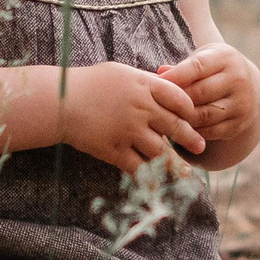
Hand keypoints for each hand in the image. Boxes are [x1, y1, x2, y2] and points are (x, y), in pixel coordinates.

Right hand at [61, 61, 205, 171]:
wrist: (59, 101)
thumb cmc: (88, 83)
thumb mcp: (120, 73)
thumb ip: (145, 82)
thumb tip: (167, 87)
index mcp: (144, 86)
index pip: (179, 99)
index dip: (190, 111)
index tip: (192, 118)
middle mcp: (141, 108)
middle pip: (176, 126)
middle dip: (191, 138)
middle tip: (200, 146)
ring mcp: (129, 131)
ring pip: (162, 152)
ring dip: (177, 164)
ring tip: (187, 172)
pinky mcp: (115, 150)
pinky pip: (139, 168)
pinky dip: (151, 179)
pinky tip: (158, 186)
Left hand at [160, 44, 259, 147]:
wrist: (250, 86)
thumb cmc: (215, 68)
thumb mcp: (203, 58)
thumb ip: (183, 66)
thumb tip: (160, 72)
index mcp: (226, 58)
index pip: (198, 67)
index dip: (176, 75)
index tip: (157, 81)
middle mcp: (238, 80)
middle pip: (200, 93)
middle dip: (177, 99)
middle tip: (157, 103)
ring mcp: (242, 104)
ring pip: (205, 115)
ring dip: (184, 117)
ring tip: (166, 116)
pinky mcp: (240, 124)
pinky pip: (211, 131)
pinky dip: (194, 131)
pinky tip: (181, 127)